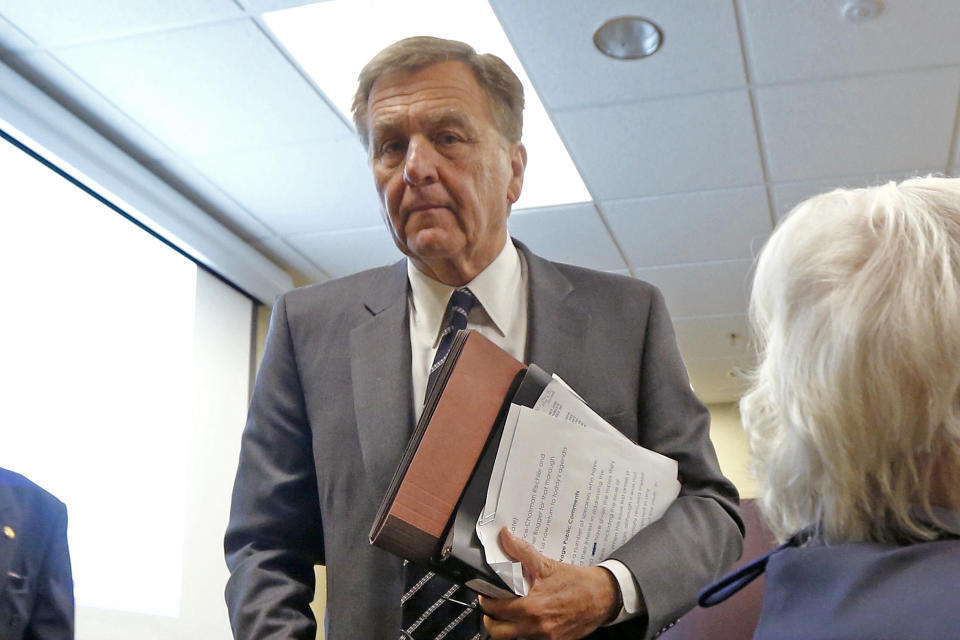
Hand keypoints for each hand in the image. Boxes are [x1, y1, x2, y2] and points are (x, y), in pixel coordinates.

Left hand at [479, 528, 620, 639]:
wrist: (605, 597)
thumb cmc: (579, 582)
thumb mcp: (548, 565)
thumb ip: (523, 552)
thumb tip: (506, 537)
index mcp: (532, 607)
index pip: (496, 610)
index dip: (486, 601)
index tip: (485, 594)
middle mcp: (537, 627)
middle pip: (498, 633)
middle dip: (491, 620)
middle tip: (492, 607)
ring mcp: (546, 638)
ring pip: (514, 638)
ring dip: (508, 626)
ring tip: (510, 610)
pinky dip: (526, 630)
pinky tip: (530, 617)